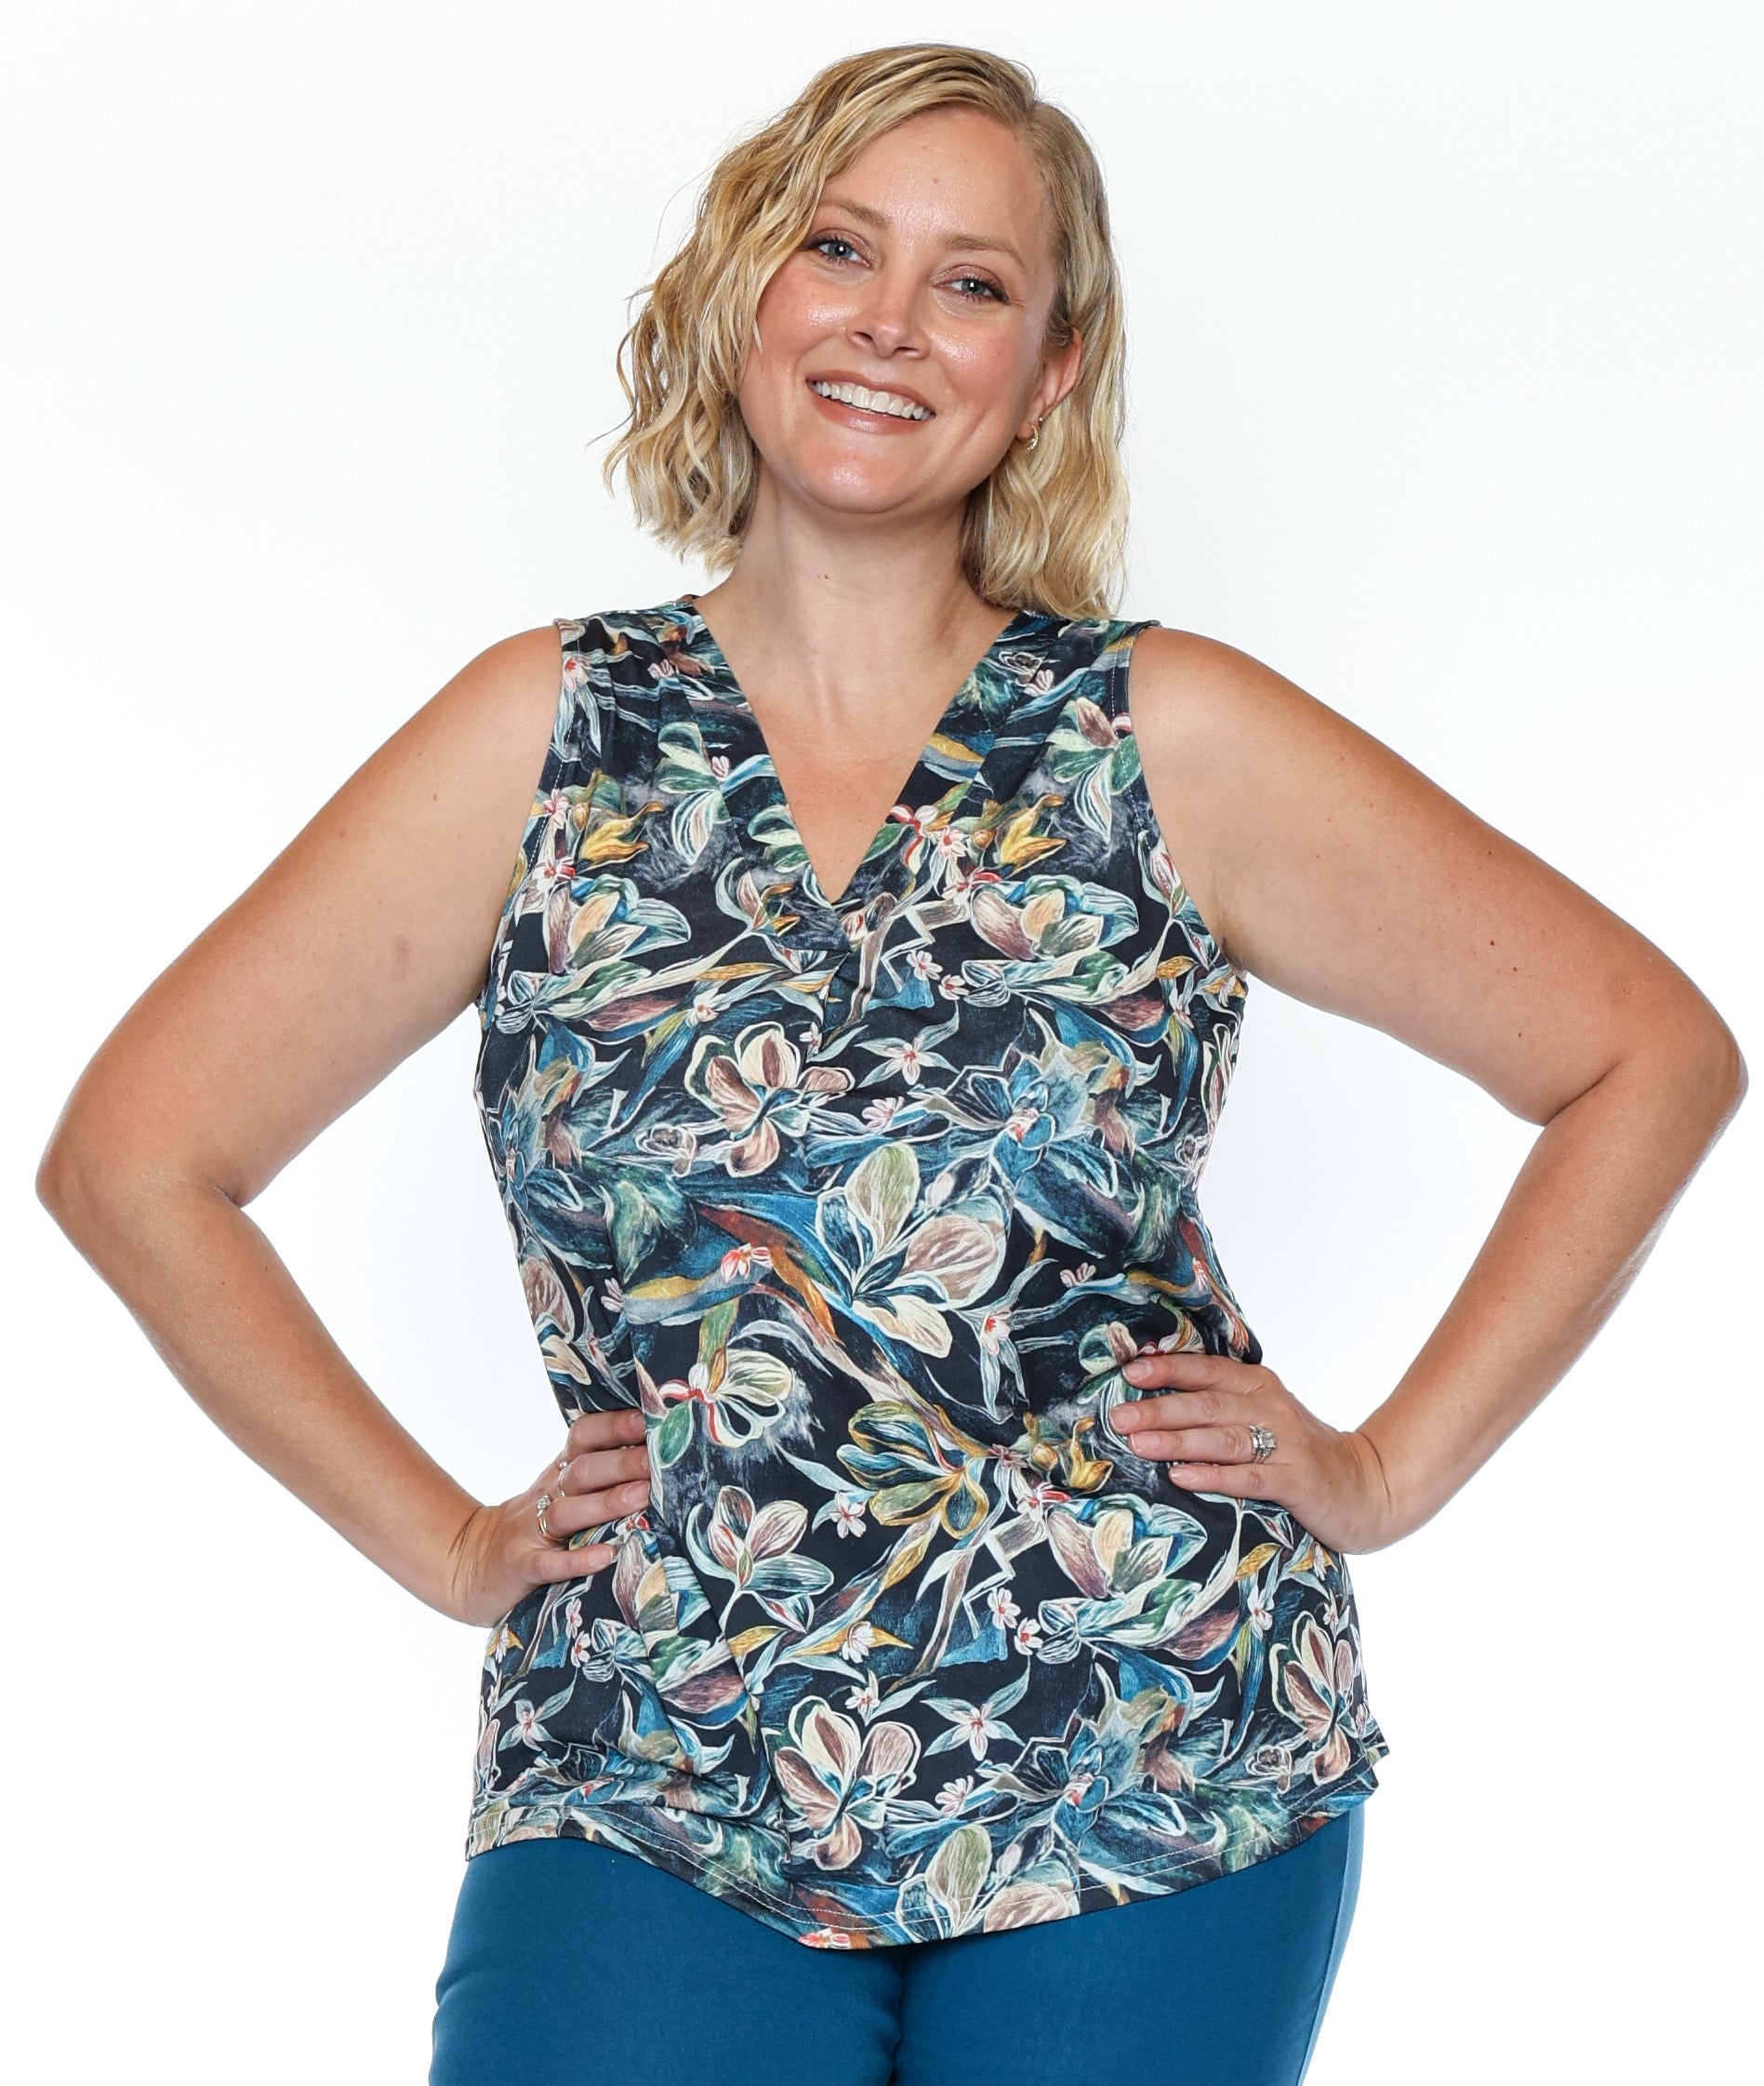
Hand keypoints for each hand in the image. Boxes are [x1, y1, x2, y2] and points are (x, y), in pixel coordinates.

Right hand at [441, 1408, 653, 1626]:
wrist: (468, 1562)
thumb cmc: (534, 1526)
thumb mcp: (558, 1492)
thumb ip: (599, 1474)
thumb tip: (661, 1455)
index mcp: (558, 1473)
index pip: (583, 1436)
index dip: (613, 1425)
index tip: (648, 1417)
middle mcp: (546, 1495)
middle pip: (582, 1471)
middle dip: (621, 1462)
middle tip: (658, 1460)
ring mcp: (530, 1531)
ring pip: (568, 1512)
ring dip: (606, 1502)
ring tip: (641, 1497)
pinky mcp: (521, 1567)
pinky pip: (549, 1563)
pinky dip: (577, 1560)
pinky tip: (606, 1556)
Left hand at [1111, 1350, 1398, 1554]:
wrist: (1366, 1486)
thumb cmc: (1299, 1452)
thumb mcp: (1264, 1417)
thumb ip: (1221, 1405)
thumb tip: (1153, 1399)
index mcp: (1259, 1385)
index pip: (1207, 1370)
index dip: (1168, 1369)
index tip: (1129, 1371)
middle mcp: (1272, 1408)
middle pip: (1208, 1404)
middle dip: (1160, 1408)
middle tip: (1120, 1416)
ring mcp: (1286, 1444)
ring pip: (1223, 1438)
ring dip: (1178, 1440)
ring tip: (1139, 1444)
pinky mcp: (1297, 1482)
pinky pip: (1249, 1478)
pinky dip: (1214, 1476)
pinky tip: (1182, 1477)